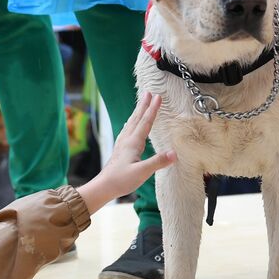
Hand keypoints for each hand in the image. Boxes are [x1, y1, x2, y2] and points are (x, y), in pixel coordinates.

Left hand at [77, 92, 174, 213]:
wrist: (104, 186)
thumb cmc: (121, 180)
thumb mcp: (142, 172)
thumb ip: (157, 162)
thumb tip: (174, 153)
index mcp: (133, 143)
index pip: (145, 122)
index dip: (153, 109)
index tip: (158, 97)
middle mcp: (126, 140)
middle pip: (137, 118)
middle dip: (144, 105)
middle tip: (149, 92)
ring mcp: (122, 144)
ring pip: (131, 123)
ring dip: (137, 112)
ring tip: (141, 103)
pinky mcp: (120, 150)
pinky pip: (127, 131)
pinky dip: (131, 123)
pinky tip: (129, 125)